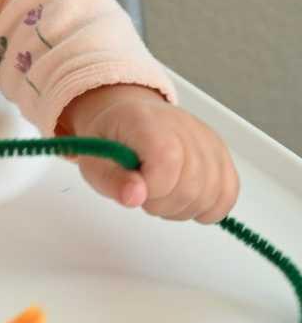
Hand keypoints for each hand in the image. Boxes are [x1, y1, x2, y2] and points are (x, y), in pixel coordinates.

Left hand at [60, 84, 238, 224]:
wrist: (128, 113)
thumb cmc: (111, 139)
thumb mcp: (93, 161)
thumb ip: (111, 181)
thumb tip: (135, 196)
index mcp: (146, 122)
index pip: (167, 162)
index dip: (152, 188)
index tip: (134, 188)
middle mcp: (184, 126)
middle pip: (191, 186)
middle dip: (163, 205)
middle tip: (145, 194)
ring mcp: (207, 139)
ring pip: (212, 194)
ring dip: (183, 208)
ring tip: (162, 194)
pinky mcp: (221, 153)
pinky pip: (229, 193)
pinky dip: (208, 207)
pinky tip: (185, 199)